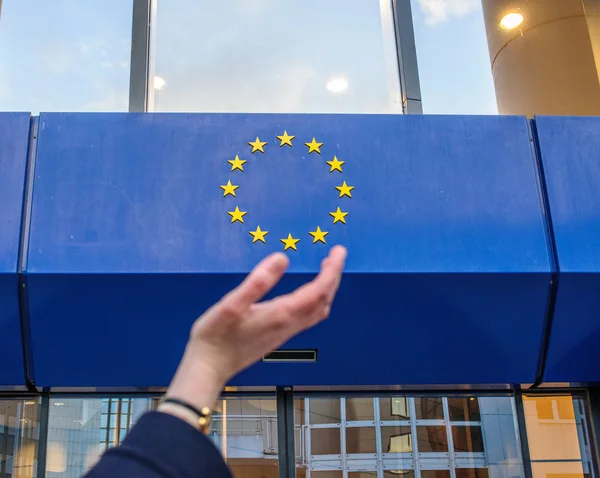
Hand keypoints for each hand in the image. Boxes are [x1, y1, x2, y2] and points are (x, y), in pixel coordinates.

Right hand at [166, 246, 346, 409]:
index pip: (318, 290)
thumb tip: (282, 258)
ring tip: (325, 270)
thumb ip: (258, 281)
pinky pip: (308, 317)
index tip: (338, 251)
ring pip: (318, 311)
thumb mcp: (232, 304)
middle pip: (323, 301)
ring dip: (326, 290)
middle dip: (333, 277)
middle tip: (335, 256)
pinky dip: (316, 300)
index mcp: (281, 314)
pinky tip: (306, 293)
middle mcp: (288, 325)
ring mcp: (284, 333)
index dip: (332, 270)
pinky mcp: (278, 336)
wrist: (208, 368)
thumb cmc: (215, 337)